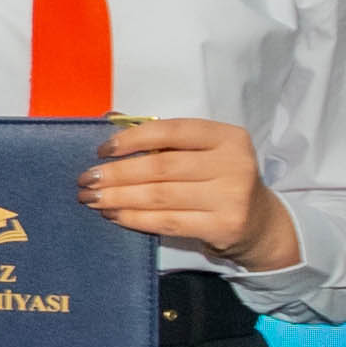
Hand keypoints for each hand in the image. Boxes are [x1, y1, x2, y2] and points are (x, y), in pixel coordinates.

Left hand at [81, 115, 299, 270]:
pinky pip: (167, 222)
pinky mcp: (223, 226)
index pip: (172, 131)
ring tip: (92, 198)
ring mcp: (231, 196)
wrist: (259, 223)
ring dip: (118, 197)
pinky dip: (135, 218)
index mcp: (227, 136)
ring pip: (160, 196)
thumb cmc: (219, 181)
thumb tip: (109, 120)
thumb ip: (164, 140)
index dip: (132, 138)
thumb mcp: (204, 153)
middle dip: (116, 174)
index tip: (102, 150)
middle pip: (161, 167)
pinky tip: (114, 215)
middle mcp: (233, 163)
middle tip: (86, 179)